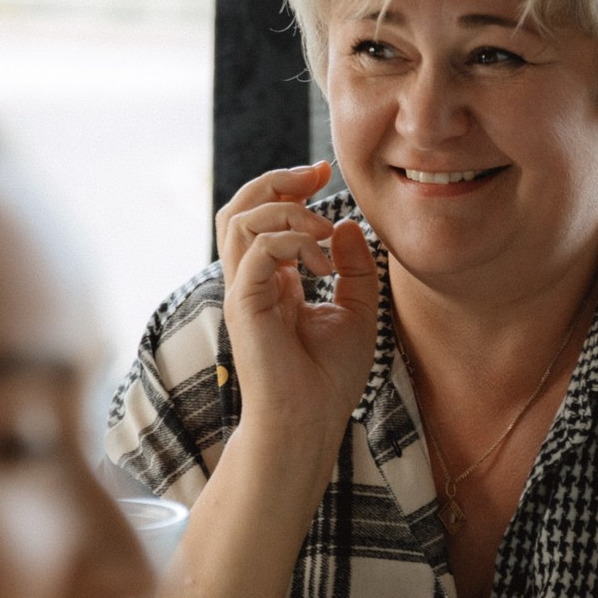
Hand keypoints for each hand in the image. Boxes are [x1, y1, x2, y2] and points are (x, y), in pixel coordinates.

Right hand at [216, 162, 382, 450]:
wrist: (309, 422)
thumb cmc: (329, 379)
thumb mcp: (358, 311)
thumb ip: (354, 268)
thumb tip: (348, 224)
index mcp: (273, 279)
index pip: (263, 216)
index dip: (290, 187)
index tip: (326, 175)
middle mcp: (251, 280)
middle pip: (239, 206)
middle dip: (277, 181)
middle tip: (317, 176)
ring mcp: (243, 291)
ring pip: (239, 219)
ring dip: (288, 211)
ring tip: (326, 235)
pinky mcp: (244, 304)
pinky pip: (258, 249)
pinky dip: (293, 242)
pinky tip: (322, 264)